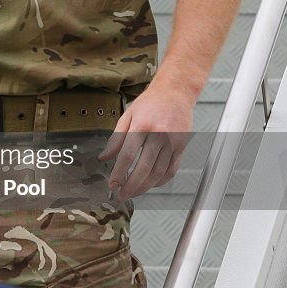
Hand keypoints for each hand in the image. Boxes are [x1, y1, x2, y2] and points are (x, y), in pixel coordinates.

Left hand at [99, 83, 194, 199]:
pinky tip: (151, 184)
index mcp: (142, 125)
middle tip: (122, 195)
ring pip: (159, 172)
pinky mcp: (182, 146)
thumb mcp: (128, 115)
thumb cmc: (151, 102)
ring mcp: (172, 141)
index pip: (128, 155)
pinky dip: (161, 181)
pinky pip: (172, 170)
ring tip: (134, 192)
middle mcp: (159, 134)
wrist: (176, 92)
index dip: (119, 173)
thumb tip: (104, 157)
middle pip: (144, 168)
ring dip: (145, 186)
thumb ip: (116, 138)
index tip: (112, 185)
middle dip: (131, 186)